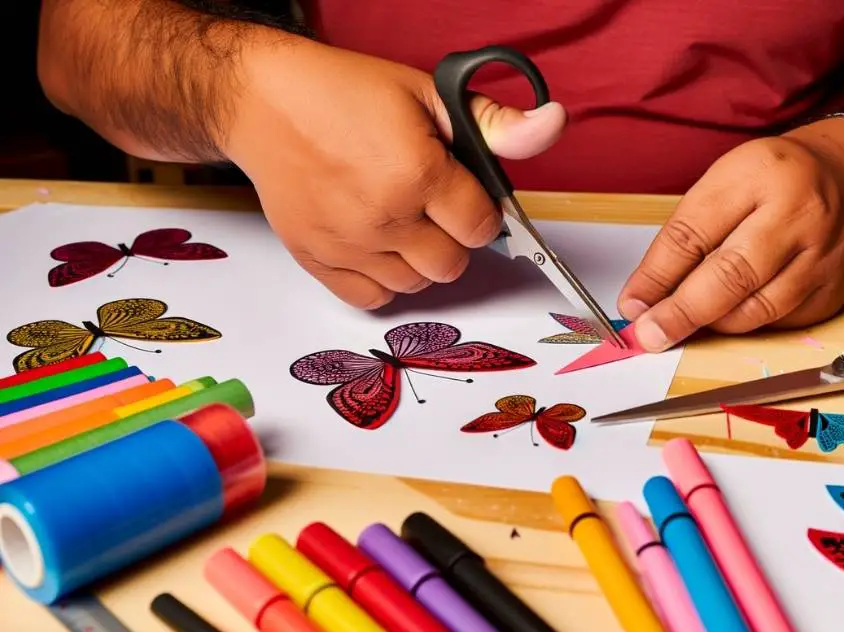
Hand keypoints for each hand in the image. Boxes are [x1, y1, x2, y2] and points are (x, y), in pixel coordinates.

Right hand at [224, 38, 566, 308]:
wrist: (263, 101)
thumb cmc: (344, 93)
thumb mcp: (428, 95)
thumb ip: (496, 122)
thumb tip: (553, 124)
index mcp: (417, 173)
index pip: (481, 228)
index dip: (478, 211)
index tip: (459, 192)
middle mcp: (383, 216)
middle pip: (452, 265)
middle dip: (452, 238)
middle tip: (428, 203)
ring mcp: (347, 244)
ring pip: (415, 287)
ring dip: (417, 260)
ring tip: (398, 218)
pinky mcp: (316, 259)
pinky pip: (372, 299)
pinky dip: (381, 280)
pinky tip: (375, 243)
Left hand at [617, 119, 843, 351]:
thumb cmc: (778, 177)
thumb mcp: (726, 181)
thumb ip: (687, 235)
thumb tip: (646, 296)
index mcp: (759, 175)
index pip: (695, 233)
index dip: (657, 276)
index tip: (632, 305)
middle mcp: (798, 213)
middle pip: (730, 277)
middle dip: (681, 313)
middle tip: (651, 333)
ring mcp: (824, 254)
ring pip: (757, 309)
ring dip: (715, 323)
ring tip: (690, 321)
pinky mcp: (836, 288)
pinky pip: (782, 321)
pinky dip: (751, 324)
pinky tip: (734, 313)